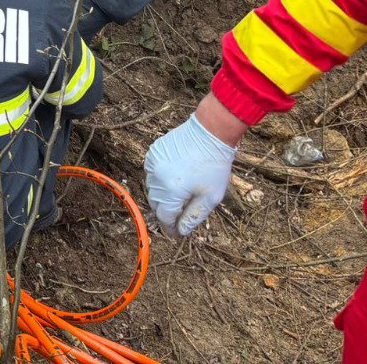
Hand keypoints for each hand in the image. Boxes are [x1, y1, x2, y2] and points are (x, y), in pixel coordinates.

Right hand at [144, 98, 244, 236]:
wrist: (209, 132)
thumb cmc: (213, 166)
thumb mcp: (210, 197)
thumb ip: (193, 216)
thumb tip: (181, 231)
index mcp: (171, 190)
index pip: (165, 217)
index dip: (170, 228)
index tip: (176, 234)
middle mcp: (156, 177)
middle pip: (156, 203)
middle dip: (167, 211)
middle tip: (179, 215)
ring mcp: (152, 163)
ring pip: (153, 188)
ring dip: (163, 195)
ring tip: (180, 193)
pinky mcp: (152, 152)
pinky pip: (152, 172)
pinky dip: (161, 178)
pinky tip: (175, 176)